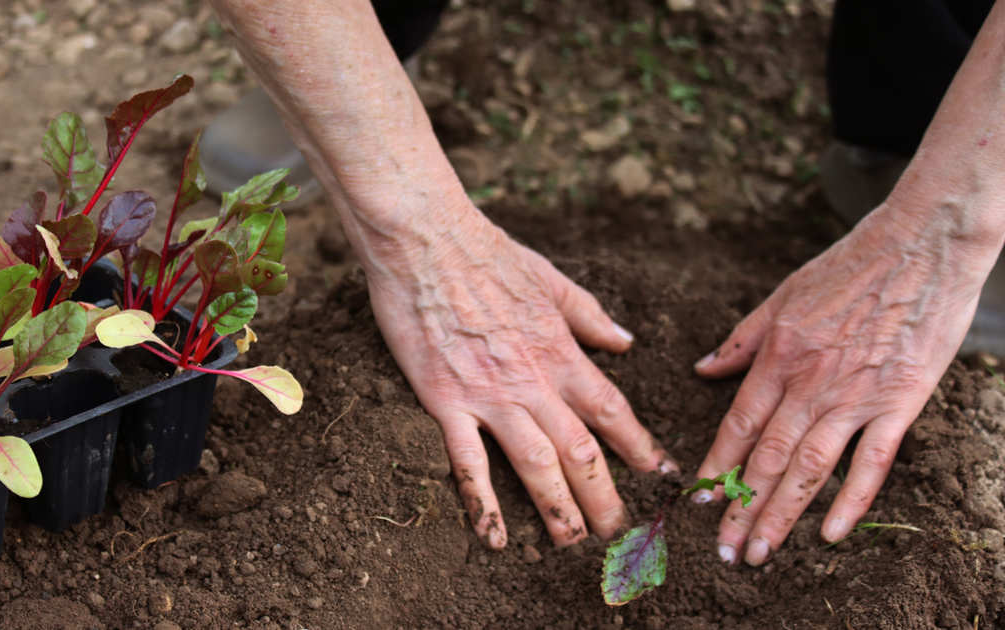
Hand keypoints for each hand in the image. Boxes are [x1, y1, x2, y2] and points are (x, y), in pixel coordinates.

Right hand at [363, 211, 673, 548]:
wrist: (425, 240)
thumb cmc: (486, 252)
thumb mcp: (551, 279)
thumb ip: (589, 316)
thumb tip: (625, 342)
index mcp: (560, 350)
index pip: (611, 410)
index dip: (640, 447)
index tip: (660, 474)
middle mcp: (533, 380)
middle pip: (581, 451)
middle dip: (605, 497)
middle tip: (621, 534)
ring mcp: (489, 395)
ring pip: (536, 465)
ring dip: (558, 510)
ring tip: (573, 545)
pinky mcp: (445, 401)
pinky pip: (467, 462)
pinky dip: (482, 504)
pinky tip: (493, 539)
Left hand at [691, 204, 990, 564]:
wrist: (924, 243)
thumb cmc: (852, 264)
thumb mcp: (783, 295)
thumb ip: (742, 339)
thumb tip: (702, 369)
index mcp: (779, 356)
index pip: (737, 425)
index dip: (715, 467)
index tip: (696, 501)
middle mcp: (811, 383)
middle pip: (766, 458)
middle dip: (741, 508)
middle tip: (723, 550)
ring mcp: (857, 396)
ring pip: (810, 468)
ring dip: (781, 515)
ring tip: (760, 552)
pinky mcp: (901, 402)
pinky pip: (872, 462)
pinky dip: (851, 501)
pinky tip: (830, 533)